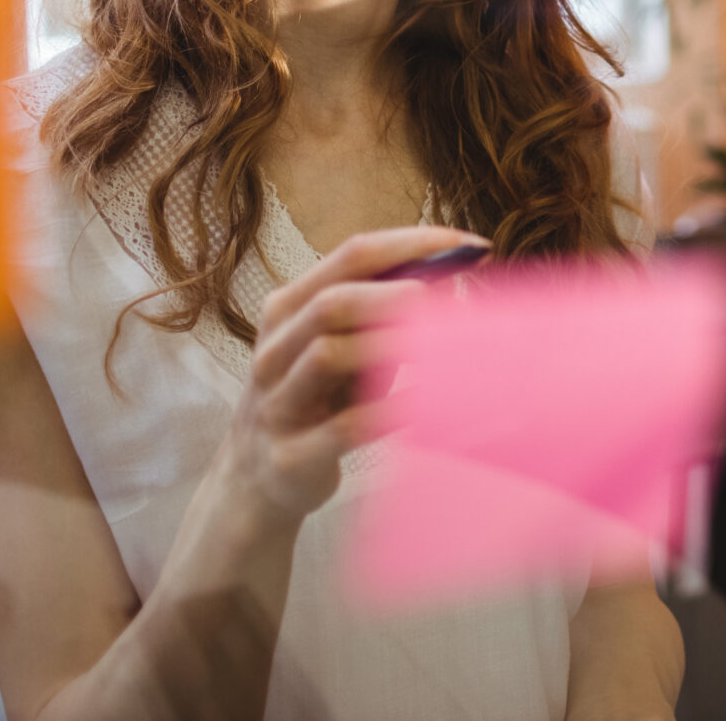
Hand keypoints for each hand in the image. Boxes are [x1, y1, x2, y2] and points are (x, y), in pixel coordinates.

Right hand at [217, 225, 489, 521]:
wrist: (257, 480)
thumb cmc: (317, 398)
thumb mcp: (341, 346)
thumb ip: (380, 311)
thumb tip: (453, 274)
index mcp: (288, 309)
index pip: (351, 256)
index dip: (413, 244)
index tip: (469, 245)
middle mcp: (275, 350)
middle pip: (333, 302)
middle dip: (395, 292)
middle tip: (450, 295)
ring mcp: (276, 403)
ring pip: (328, 355)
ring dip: (391, 343)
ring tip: (443, 344)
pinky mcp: (291, 454)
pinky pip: (345, 426)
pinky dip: (391, 409)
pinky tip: (426, 403)